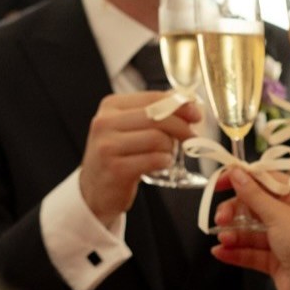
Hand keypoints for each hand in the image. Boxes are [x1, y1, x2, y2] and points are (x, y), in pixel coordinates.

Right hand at [78, 91, 201, 226]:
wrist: (94, 191)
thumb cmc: (118, 156)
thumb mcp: (129, 128)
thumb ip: (154, 112)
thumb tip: (187, 101)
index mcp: (111, 106)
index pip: (153, 98)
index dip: (180, 105)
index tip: (195, 114)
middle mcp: (105, 123)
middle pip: (157, 117)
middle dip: (181, 126)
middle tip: (192, 136)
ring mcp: (108, 146)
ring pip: (157, 138)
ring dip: (170, 148)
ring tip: (167, 154)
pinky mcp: (116, 169)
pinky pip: (154, 159)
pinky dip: (164, 161)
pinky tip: (161, 164)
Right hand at [212, 166, 289, 289]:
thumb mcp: (278, 215)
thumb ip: (254, 195)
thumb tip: (237, 173)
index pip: (265, 179)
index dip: (241, 178)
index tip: (219, 182)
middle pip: (253, 205)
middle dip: (234, 211)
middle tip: (220, 218)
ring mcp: (282, 238)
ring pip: (249, 229)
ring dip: (233, 233)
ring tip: (222, 239)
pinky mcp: (274, 259)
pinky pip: (250, 251)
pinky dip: (235, 251)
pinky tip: (220, 252)